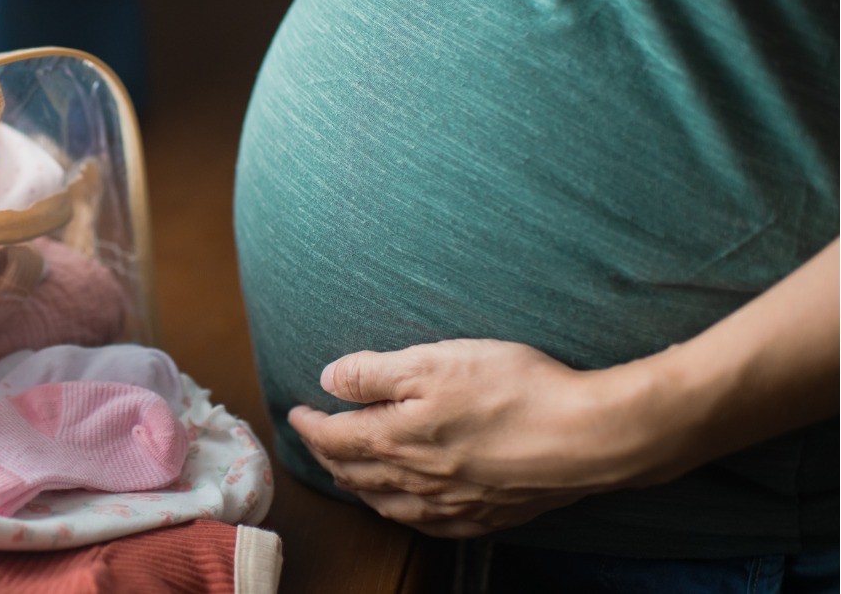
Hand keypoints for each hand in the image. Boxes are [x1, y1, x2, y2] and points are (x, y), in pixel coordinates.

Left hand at [289, 339, 672, 537]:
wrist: (588, 437)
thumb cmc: (513, 390)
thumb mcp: (434, 362)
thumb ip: (374, 373)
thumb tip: (328, 380)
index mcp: (396, 440)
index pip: (334, 437)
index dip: (309, 424)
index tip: (297, 412)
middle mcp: (416, 481)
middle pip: (354, 473)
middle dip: (327, 455)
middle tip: (316, 439)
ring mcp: (451, 504)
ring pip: (386, 503)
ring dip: (358, 486)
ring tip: (349, 472)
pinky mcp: (486, 515)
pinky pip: (427, 523)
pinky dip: (402, 512)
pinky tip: (407, 506)